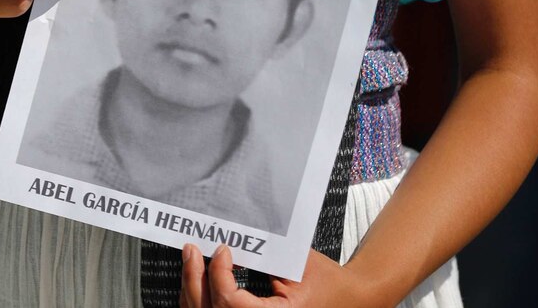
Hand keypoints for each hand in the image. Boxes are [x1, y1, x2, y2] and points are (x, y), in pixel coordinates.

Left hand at [180, 245, 371, 307]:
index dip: (220, 275)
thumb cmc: (326, 283)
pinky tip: (197, 281)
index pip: (232, 305)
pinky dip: (200, 302)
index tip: (223, 249)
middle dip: (195, 280)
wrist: (347, 301)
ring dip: (193, 290)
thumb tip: (230, 236)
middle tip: (191, 251)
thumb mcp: (298, 264)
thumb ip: (265, 254)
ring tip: (190, 261)